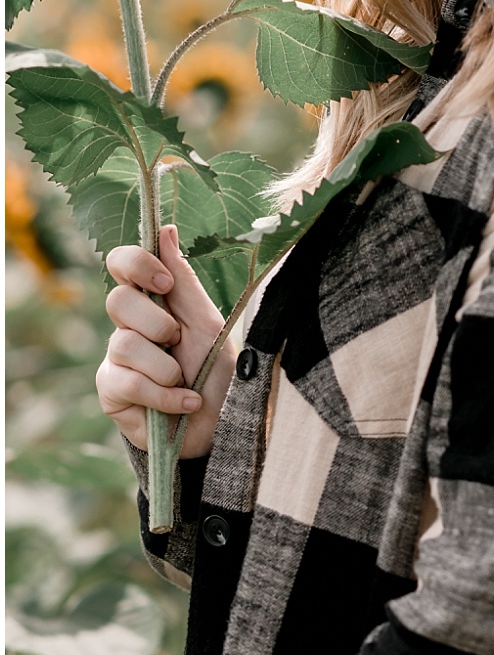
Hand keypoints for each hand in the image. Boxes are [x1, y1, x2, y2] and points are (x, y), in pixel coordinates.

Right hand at [96, 226, 230, 458]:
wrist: (220, 423)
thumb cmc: (216, 370)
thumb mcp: (208, 322)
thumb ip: (184, 281)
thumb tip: (166, 230)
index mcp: (152, 302)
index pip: (122, 264)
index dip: (136, 265)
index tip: (164, 284)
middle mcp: (127, 326)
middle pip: (117, 302)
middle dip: (158, 323)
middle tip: (178, 341)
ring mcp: (115, 360)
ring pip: (124, 345)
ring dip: (168, 367)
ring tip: (186, 379)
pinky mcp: (111, 392)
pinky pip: (128, 382)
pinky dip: (166, 394)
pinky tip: (186, 402)